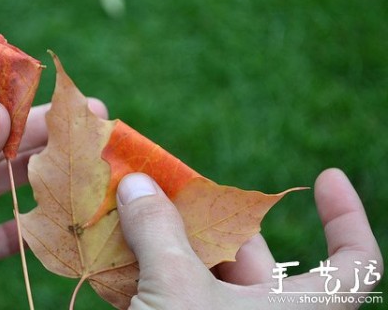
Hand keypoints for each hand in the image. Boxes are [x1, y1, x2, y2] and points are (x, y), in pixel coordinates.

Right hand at [116, 169, 383, 308]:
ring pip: (202, 267)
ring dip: (165, 235)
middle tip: (165, 182)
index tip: (324, 177)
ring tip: (131, 203)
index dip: (345, 217)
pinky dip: (149, 265)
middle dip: (205, 212)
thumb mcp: (176, 292)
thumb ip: (158, 231)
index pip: (354, 264)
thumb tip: (138, 183)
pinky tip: (115, 244)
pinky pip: (173, 289)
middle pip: (249, 247)